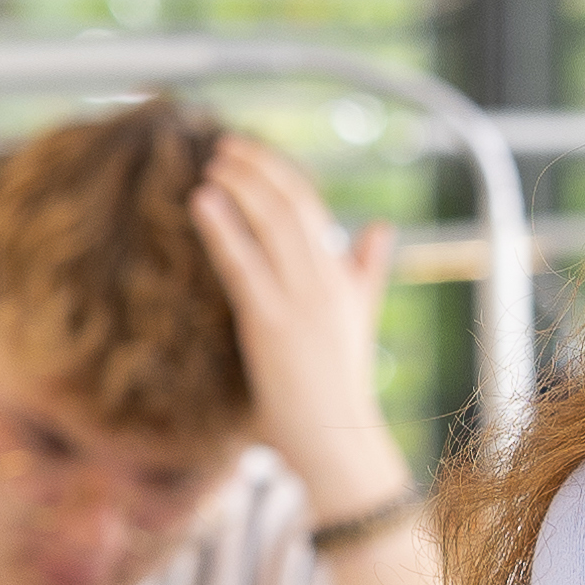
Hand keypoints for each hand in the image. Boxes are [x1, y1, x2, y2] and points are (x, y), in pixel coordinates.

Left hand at [185, 133, 412, 505]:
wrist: (337, 438)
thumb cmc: (339, 386)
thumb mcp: (359, 319)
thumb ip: (367, 270)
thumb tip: (382, 227)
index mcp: (343, 278)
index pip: (312, 208)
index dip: (278, 174)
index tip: (248, 153)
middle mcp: (325, 282)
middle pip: (291, 205)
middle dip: (256, 169)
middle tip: (224, 146)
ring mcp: (299, 301)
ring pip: (271, 224)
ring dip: (240, 187)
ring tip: (212, 165)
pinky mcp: (271, 324)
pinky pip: (243, 264)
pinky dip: (222, 227)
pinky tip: (202, 201)